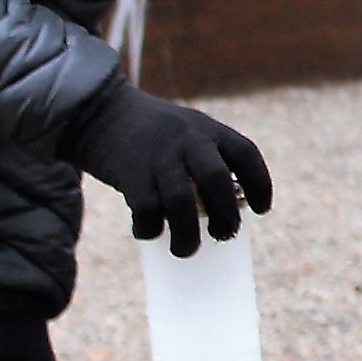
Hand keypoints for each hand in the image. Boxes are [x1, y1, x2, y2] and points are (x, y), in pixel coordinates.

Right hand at [64, 83, 271, 256]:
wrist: (100, 111)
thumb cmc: (153, 134)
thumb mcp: (188, 131)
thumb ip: (208, 160)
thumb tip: (224, 214)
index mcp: (209, 129)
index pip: (246, 154)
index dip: (260, 184)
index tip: (261, 210)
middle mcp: (188, 139)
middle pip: (217, 181)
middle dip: (226, 215)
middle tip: (225, 235)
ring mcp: (159, 155)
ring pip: (181, 202)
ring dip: (187, 234)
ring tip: (186, 249)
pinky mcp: (130, 171)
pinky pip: (146, 209)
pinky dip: (150, 228)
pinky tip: (149, 232)